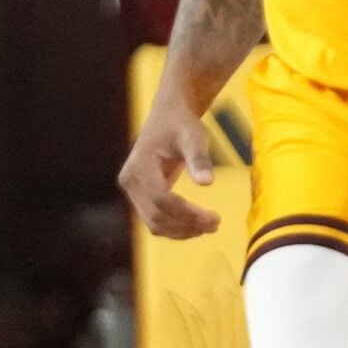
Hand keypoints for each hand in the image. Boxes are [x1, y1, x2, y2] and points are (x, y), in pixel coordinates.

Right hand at [118, 99, 221, 239]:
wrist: (169, 117)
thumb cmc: (181, 124)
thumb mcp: (194, 137)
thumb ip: (199, 159)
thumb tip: (206, 183)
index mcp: (139, 165)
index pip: (161, 199)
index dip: (187, 213)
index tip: (214, 218)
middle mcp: (130, 181)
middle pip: (156, 216)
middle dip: (187, 225)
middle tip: (217, 224)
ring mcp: (133, 191)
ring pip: (154, 223)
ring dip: (182, 231)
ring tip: (210, 227)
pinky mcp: (140, 197)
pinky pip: (156, 220)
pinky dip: (176, 227)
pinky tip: (198, 225)